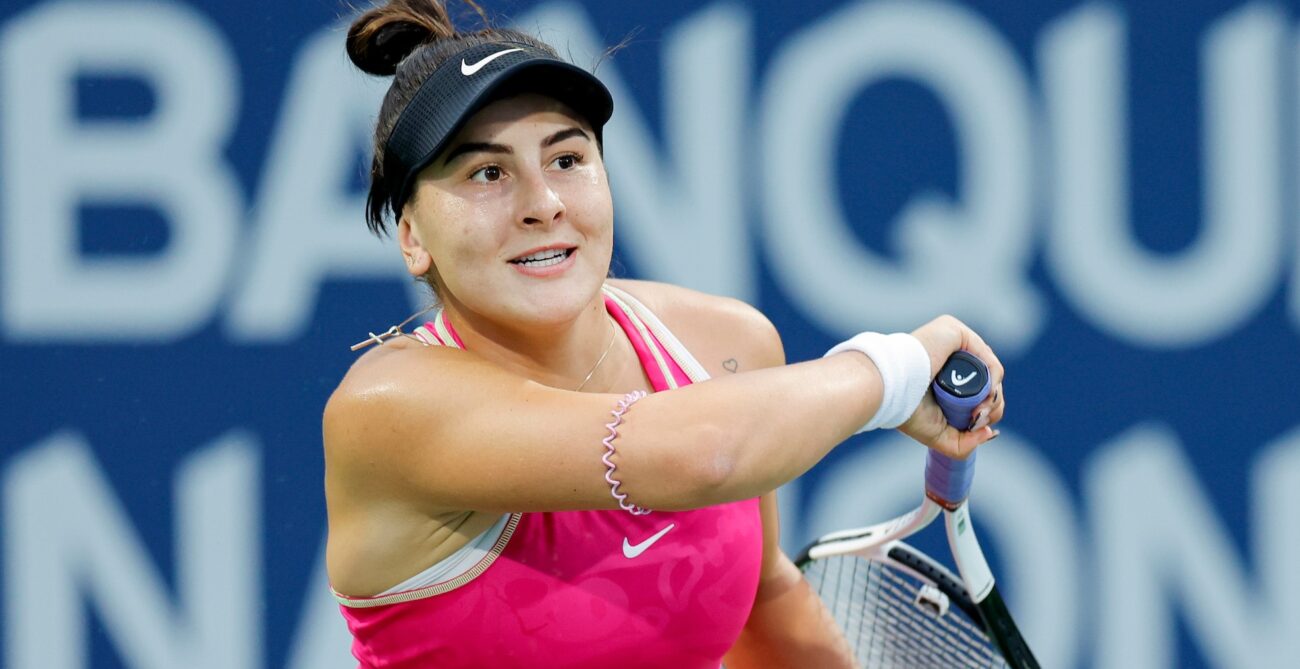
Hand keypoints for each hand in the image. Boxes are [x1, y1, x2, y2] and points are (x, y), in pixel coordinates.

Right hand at [899, 315, 1004, 458]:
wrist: (889, 388)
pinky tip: (985, 395)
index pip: (977, 393)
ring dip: (993, 397)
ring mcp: (954, 343)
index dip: (985, 412)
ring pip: (990, 373)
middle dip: (991, 407)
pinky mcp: (956, 332)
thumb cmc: (905, 409)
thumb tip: (990, 433)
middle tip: (978, 420)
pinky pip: (987, 359)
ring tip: (979, 411)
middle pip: (988, 383)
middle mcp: (950, 356)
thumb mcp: (938, 435)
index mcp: (944, 376)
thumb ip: (963, 444)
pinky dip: (994, 380)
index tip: (977, 425)